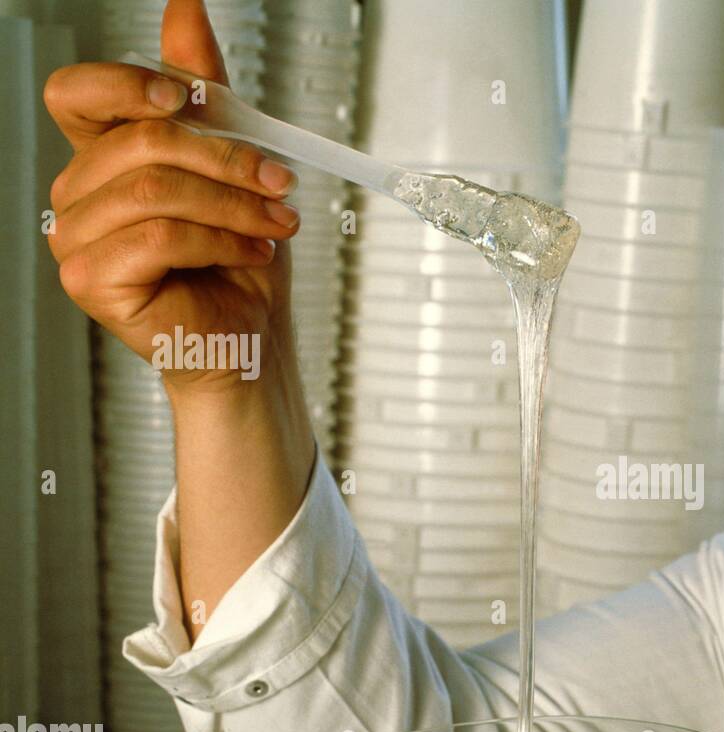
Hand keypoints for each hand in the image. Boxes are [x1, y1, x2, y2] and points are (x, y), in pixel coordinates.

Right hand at [43, 0, 298, 392]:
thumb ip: (203, 91)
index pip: (78, 93)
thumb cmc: (236, 260)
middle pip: (139, 141)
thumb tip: (186, 5)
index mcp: (101, 158)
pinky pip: (159, 237)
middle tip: (279, 181)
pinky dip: (220, 241)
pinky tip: (251, 252)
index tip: (194, 99)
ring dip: (233, 204)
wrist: (249, 337)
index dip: (130, 84)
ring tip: (275, 224)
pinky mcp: (90, 280)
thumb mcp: (230, 163)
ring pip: (155, 190)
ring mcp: (75, 238)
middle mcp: (78, 193)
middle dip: (224, 159)